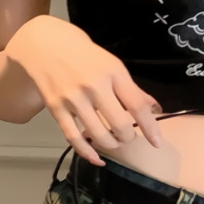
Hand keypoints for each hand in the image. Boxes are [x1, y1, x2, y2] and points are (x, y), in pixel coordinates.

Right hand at [5, 15, 162, 165]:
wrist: (47, 44)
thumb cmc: (86, 56)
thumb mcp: (113, 66)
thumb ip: (133, 90)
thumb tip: (155, 109)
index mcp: (113, 73)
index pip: (137, 105)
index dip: (150, 128)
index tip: (157, 143)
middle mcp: (94, 86)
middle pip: (119, 125)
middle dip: (128, 137)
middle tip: (127, 136)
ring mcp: (73, 98)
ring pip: (98, 135)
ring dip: (111, 144)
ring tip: (114, 141)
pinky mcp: (56, 108)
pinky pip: (73, 138)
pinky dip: (87, 153)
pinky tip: (97, 158)